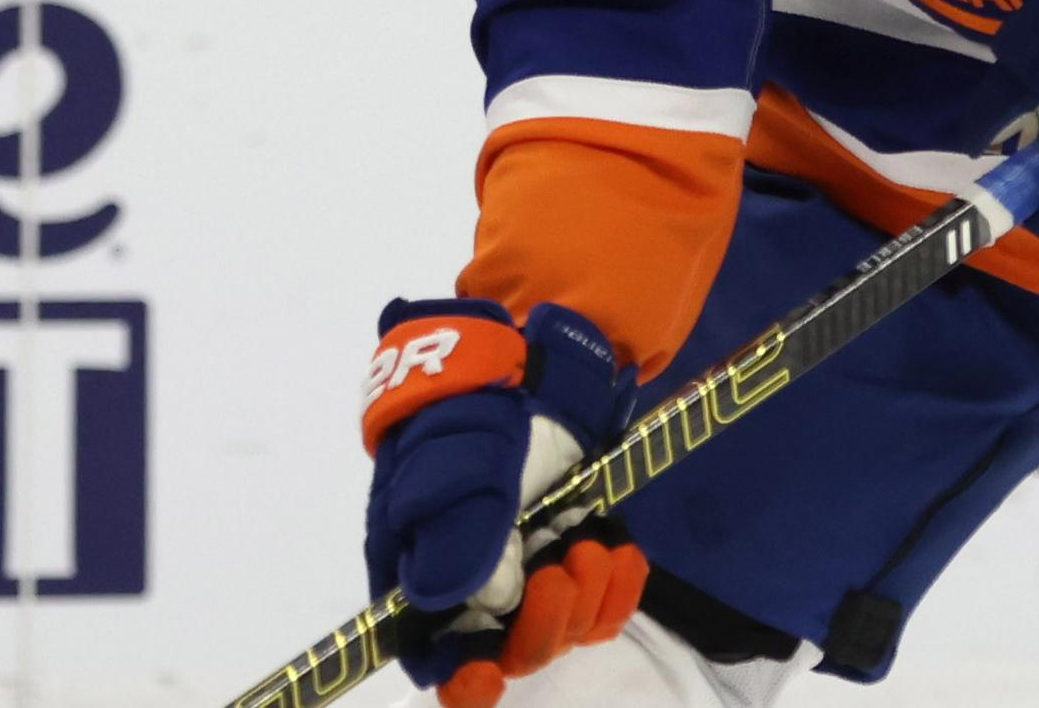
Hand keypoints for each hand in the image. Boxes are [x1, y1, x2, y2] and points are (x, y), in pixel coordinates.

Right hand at [361, 298, 650, 706]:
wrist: (540, 363)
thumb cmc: (476, 409)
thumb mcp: (459, 460)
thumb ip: (454, 530)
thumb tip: (452, 604)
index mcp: (422, 568)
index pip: (430, 653)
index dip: (457, 677)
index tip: (484, 675)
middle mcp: (475, 584)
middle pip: (505, 652)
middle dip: (539, 625)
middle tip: (559, 571)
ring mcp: (529, 571)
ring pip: (559, 631)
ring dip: (581, 598)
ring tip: (585, 543)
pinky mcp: (576, 554)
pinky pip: (604, 605)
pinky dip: (617, 586)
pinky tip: (616, 549)